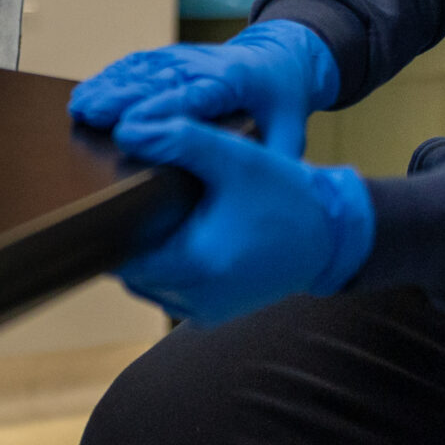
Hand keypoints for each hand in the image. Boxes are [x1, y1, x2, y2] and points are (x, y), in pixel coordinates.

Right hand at [68, 19, 339, 158]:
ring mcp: (182, 58)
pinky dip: (108, 78)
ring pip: (138, 70)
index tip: (130, 130)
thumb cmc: (280, 101)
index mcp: (233, 82)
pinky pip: (134, 65)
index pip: (191, 96)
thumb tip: (263, 200)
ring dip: (106, 86)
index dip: (158, 111)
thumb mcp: (291, 131)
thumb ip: (276, 160)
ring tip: (77, 107)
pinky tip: (86, 93)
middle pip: (155, 81)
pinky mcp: (167, 57)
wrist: (277, 57)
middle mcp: (202, 64)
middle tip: (90, 115)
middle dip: (120, 98)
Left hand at [112, 115, 374, 323]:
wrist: (333, 237)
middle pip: (130, 272)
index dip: (111, 227)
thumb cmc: (286, 194)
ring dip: (146, 255)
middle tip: (134, 204)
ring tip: (157, 217)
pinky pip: (170, 292)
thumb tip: (127, 131)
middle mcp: (198, 300)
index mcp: (198, 264)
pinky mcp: (215, 313)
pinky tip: (179, 235)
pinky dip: (167, 268)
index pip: (121, 256)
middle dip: (128, 240)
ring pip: (147, 284)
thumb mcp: (234, 156)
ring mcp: (206, 312)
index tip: (112, 200)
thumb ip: (179, 139)